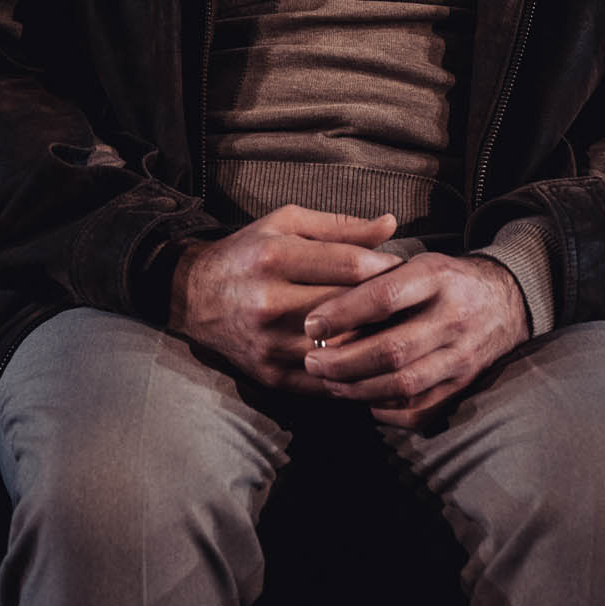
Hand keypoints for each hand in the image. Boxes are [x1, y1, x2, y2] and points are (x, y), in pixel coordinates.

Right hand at [167, 207, 401, 393]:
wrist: (194, 296)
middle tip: (411, 303)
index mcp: (275, 256)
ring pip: (343, 349)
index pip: (351, 265)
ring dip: (375, 343)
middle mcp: (270, 301)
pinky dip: (354, 374)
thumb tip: (392, 225)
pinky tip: (371, 363)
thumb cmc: (248, 252)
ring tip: (396, 333)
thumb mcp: (286, 223)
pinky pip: (326, 382)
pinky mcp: (270, 375)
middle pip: (351, 309)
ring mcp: (269, 343)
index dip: (387, 268)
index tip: (404, 271)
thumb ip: (340, 226)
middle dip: (387, 307)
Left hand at [300, 252, 528, 426]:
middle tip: (312, 361)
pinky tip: (364, 399)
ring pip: (403, 384)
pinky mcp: (463, 386)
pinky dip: (386, 410)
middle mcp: (453, 318)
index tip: (311, 325)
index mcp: (437, 278)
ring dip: (358, 389)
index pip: (385, 297)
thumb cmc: (443, 280)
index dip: (344, 313)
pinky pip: (420, 410)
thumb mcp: (416, 262)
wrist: (505, 301)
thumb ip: (374, 277)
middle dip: (344, 361)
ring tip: (329, 382)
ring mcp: (462, 357)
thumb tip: (322, 306)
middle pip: (393, 350)